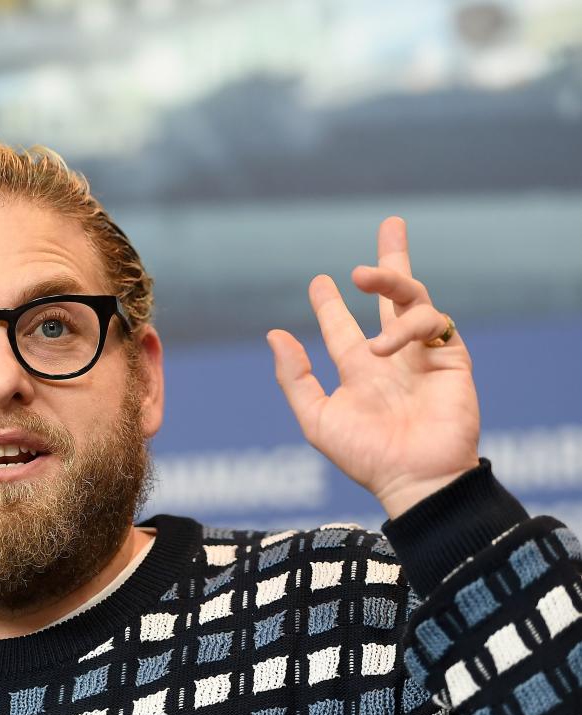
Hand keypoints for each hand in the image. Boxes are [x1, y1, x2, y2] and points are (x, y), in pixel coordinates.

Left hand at [267, 217, 479, 518]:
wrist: (413, 478)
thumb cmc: (364, 456)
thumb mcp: (317, 418)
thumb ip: (295, 377)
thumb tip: (274, 334)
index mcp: (359, 371)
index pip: (343, 328)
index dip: (330, 305)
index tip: (320, 283)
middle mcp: (391, 358)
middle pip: (393, 297)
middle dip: (392, 262)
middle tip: (391, 225)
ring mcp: (423, 355)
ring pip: (414, 299)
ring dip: (390, 278)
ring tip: (362, 275)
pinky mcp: (451, 358)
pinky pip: (433, 322)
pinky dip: (407, 324)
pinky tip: (385, 345)